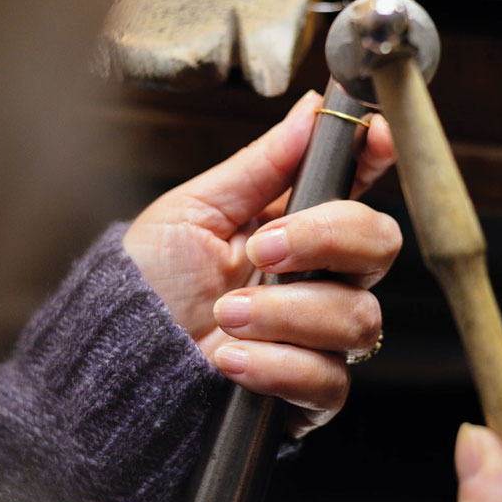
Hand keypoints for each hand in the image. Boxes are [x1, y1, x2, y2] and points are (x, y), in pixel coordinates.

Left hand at [123, 90, 400, 435]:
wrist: (120, 354)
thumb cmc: (152, 278)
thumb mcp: (195, 209)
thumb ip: (261, 164)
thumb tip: (311, 108)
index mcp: (297, 225)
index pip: (360, 186)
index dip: (377, 157)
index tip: (374, 137)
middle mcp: (321, 277)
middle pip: (381, 245)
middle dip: (326, 239)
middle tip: (262, 250)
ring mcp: (321, 337)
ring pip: (357, 318)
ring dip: (285, 313)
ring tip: (225, 315)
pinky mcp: (310, 393)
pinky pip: (329, 380)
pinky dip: (276, 366)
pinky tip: (229, 358)